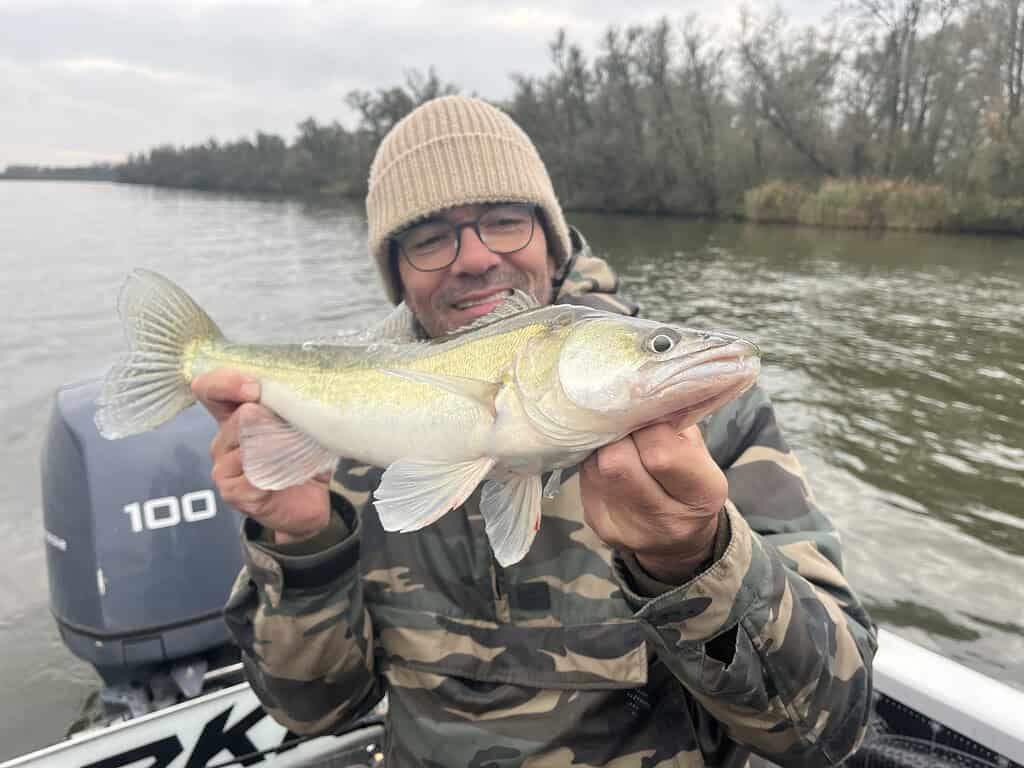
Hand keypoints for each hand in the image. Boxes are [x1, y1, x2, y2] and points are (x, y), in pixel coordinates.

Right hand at [192, 370, 330, 543]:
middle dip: (271, 419)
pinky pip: (253, 473)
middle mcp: (223, 440)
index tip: (254, 388)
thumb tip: (302, 390)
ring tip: (299, 453)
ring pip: (247, 445)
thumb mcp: (300, 427)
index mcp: (234, 416)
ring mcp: (223, 467)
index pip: (211, 389)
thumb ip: (292, 407)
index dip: (226, 382)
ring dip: (280, 446)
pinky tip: (290, 475)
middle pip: (237, 418)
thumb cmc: (302, 460)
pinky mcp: (232, 491)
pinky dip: (279, 471)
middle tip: (296, 427)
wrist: (308, 506)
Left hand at [580, 423, 726, 583]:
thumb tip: (636, 389)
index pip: (659, 453)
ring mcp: (628, 528)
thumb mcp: (696, 449)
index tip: (647, 413)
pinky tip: (608, 459)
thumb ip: (673, 422)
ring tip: (619, 441)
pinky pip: (585, 478)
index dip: (646, 425)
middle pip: (616, 462)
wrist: (678, 537)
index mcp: (701, 495)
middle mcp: (665, 520)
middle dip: (617, 434)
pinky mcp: (601, 526)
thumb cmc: (688, 478)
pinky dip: (594, 461)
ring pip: (595, 466)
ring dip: (603, 446)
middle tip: (626, 424)